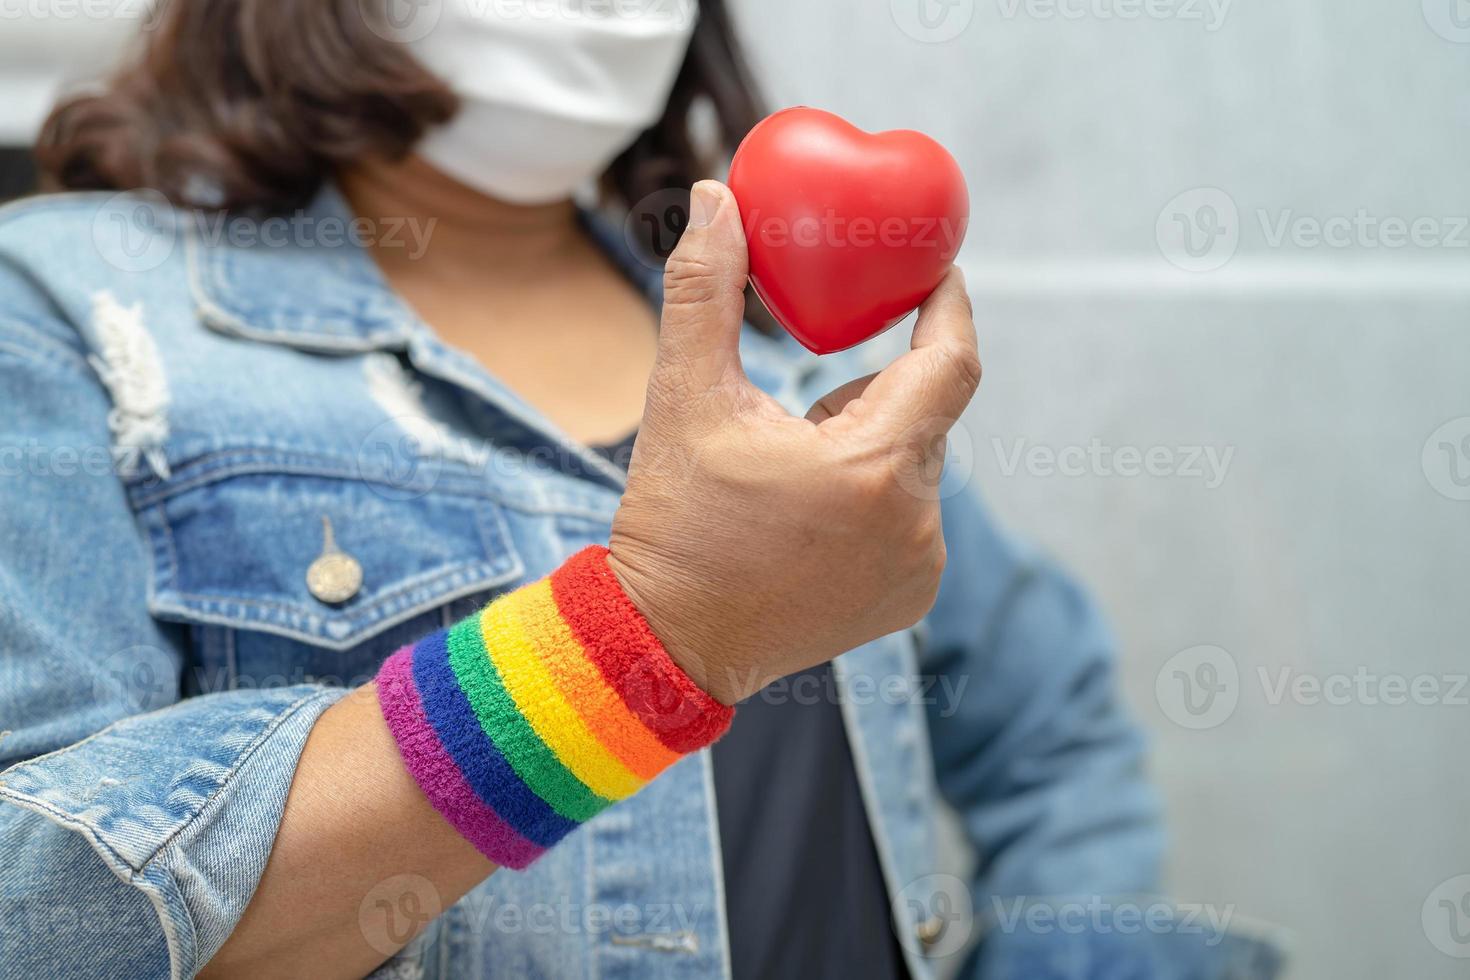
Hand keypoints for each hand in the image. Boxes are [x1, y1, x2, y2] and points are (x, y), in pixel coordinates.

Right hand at [607, 179, 980, 705]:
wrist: (668, 642)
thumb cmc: (675, 521)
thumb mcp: (683, 399)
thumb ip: (706, 291)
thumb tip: (717, 198)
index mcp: (872, 468)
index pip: (951, 361)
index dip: (948, 306)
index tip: (934, 270)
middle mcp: (914, 523)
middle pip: (922, 415)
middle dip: (872, 390)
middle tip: (805, 401)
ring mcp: (918, 568)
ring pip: (914, 465)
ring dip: (870, 447)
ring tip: (787, 481)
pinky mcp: (910, 598)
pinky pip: (909, 517)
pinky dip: (873, 500)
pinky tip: (808, 524)